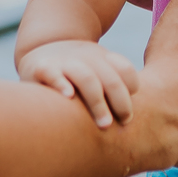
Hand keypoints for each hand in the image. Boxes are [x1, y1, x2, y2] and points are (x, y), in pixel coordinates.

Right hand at [18, 39, 140, 128]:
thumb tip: (138, 125)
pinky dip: (61, 83)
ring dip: (98, 102)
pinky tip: (68, 96)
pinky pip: (52, 74)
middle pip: (111, 79)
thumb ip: (115, 90)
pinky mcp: (42, 68)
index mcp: (104, 59)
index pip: (126, 72)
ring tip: (105, 124)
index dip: (131, 92)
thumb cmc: (76, 74)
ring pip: (86, 78)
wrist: (39, 51)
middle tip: (124, 123)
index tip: (129, 115)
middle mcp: (87, 58)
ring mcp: (64, 62)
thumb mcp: (98, 72)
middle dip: (121, 103)